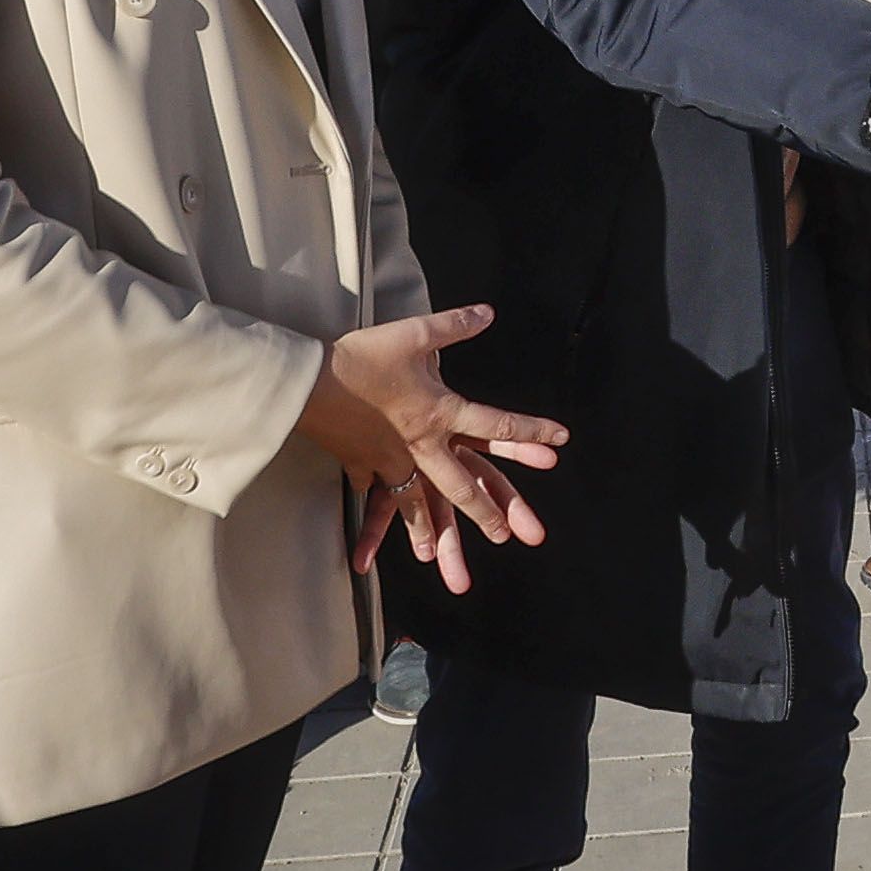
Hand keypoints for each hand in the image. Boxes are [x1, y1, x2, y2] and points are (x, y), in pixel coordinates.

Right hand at [295, 306, 569, 594]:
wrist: (310, 383)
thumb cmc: (363, 358)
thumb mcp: (413, 334)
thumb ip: (454, 325)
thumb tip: (487, 312)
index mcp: (442, 414)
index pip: (496, 425)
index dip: (531, 432)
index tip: (561, 442)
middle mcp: (422, 445)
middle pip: (461, 486)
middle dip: (486, 512)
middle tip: (508, 536)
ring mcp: (389, 460)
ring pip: (415, 505)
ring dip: (429, 533)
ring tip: (435, 558)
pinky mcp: (359, 464)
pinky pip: (369, 497)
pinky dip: (371, 520)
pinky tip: (369, 542)